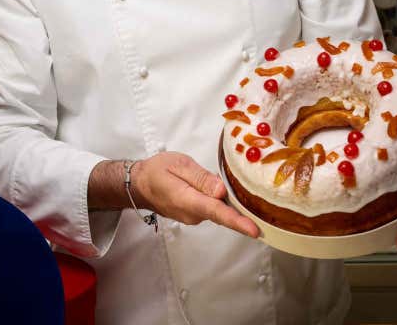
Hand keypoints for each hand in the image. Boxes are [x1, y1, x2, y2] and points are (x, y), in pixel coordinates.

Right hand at [132, 152, 259, 238]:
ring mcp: (193, 217)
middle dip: (240, 206)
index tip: (254, 230)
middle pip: (223, 212)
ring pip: (219, 209)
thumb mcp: (179, 165)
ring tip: (223, 182)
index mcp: (186, 200)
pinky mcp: (195, 216)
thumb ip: (201, 178)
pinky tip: (218, 188)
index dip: (237, 221)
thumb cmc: (157, 172)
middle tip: (257, 199)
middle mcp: (192, 214)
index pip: (216, 211)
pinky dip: (220, 200)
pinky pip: (214, 208)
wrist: (140, 185)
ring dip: (228, 199)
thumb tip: (221, 191)